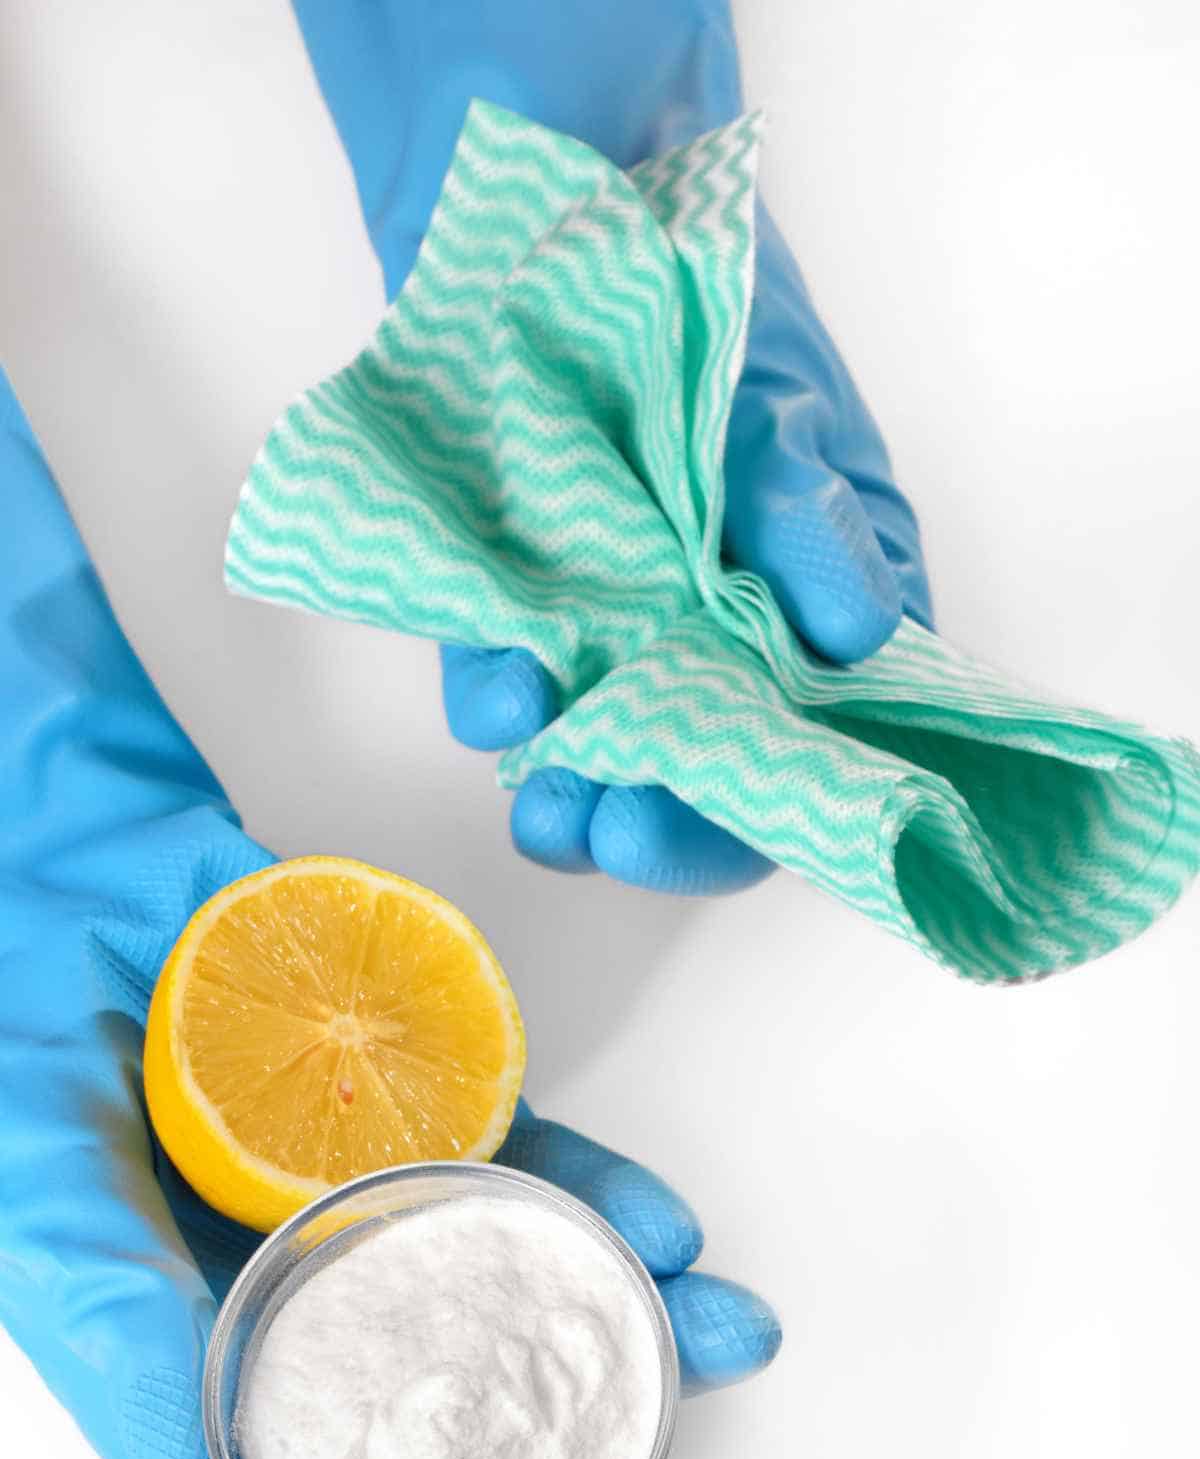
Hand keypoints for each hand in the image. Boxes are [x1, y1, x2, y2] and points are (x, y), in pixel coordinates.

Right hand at [0, 371, 779, 1458]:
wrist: (41, 805)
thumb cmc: (4, 972)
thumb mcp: (31, 1172)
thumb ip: (110, 1317)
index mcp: (138, 1336)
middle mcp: (247, 1276)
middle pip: (407, 1440)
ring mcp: (327, 1180)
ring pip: (485, 1291)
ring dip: (611, 1335)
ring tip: (718, 1353)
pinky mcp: (381, 1081)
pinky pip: (500, 1149)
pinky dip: (585, 1189)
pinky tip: (665, 1223)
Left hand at [292, 0, 933, 893]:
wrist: (565, 230)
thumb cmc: (711, 323)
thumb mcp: (785, 416)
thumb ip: (818, 524)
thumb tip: (861, 632)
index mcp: (812, 624)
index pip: (811, 755)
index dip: (776, 811)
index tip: (736, 824)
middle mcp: (713, 649)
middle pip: (698, 782)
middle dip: (659, 823)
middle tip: (619, 832)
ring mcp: (613, 635)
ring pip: (598, 751)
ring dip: (572, 792)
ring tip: (554, 809)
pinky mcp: (519, 606)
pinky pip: (506, 677)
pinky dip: (502, 697)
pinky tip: (506, 697)